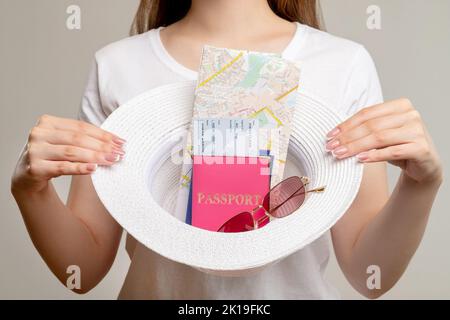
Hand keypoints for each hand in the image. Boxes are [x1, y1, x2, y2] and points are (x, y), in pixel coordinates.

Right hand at [11, 115, 125, 193]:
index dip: (103, 134)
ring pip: (71, 152)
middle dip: (102, 146)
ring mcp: (35, 150)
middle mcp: (39, 133)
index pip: (81, 127)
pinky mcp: (35, 168)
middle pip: (77, 139)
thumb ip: (84, 139)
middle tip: (119, 153)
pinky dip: (80, 168)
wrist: (28, 176)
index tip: (120, 142)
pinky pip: (62, 167)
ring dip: (95, 157)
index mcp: (47, 122)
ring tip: (111, 160)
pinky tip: (93, 169)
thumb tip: (116, 143)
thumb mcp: (65, 143)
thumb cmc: (52, 157)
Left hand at [325, 99, 442, 183]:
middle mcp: (411, 115)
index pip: (367, 114)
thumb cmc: (398, 147)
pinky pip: (393, 151)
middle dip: (348, 137)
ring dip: (356, 147)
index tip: (330, 136)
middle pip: (371, 126)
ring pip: (379, 138)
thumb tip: (335, 136)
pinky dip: (374, 156)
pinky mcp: (421, 148)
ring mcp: (417, 131)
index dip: (346, 125)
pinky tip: (359, 159)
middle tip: (331, 147)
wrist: (424, 166)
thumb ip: (365, 130)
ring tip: (340, 154)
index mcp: (400, 106)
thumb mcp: (381, 135)